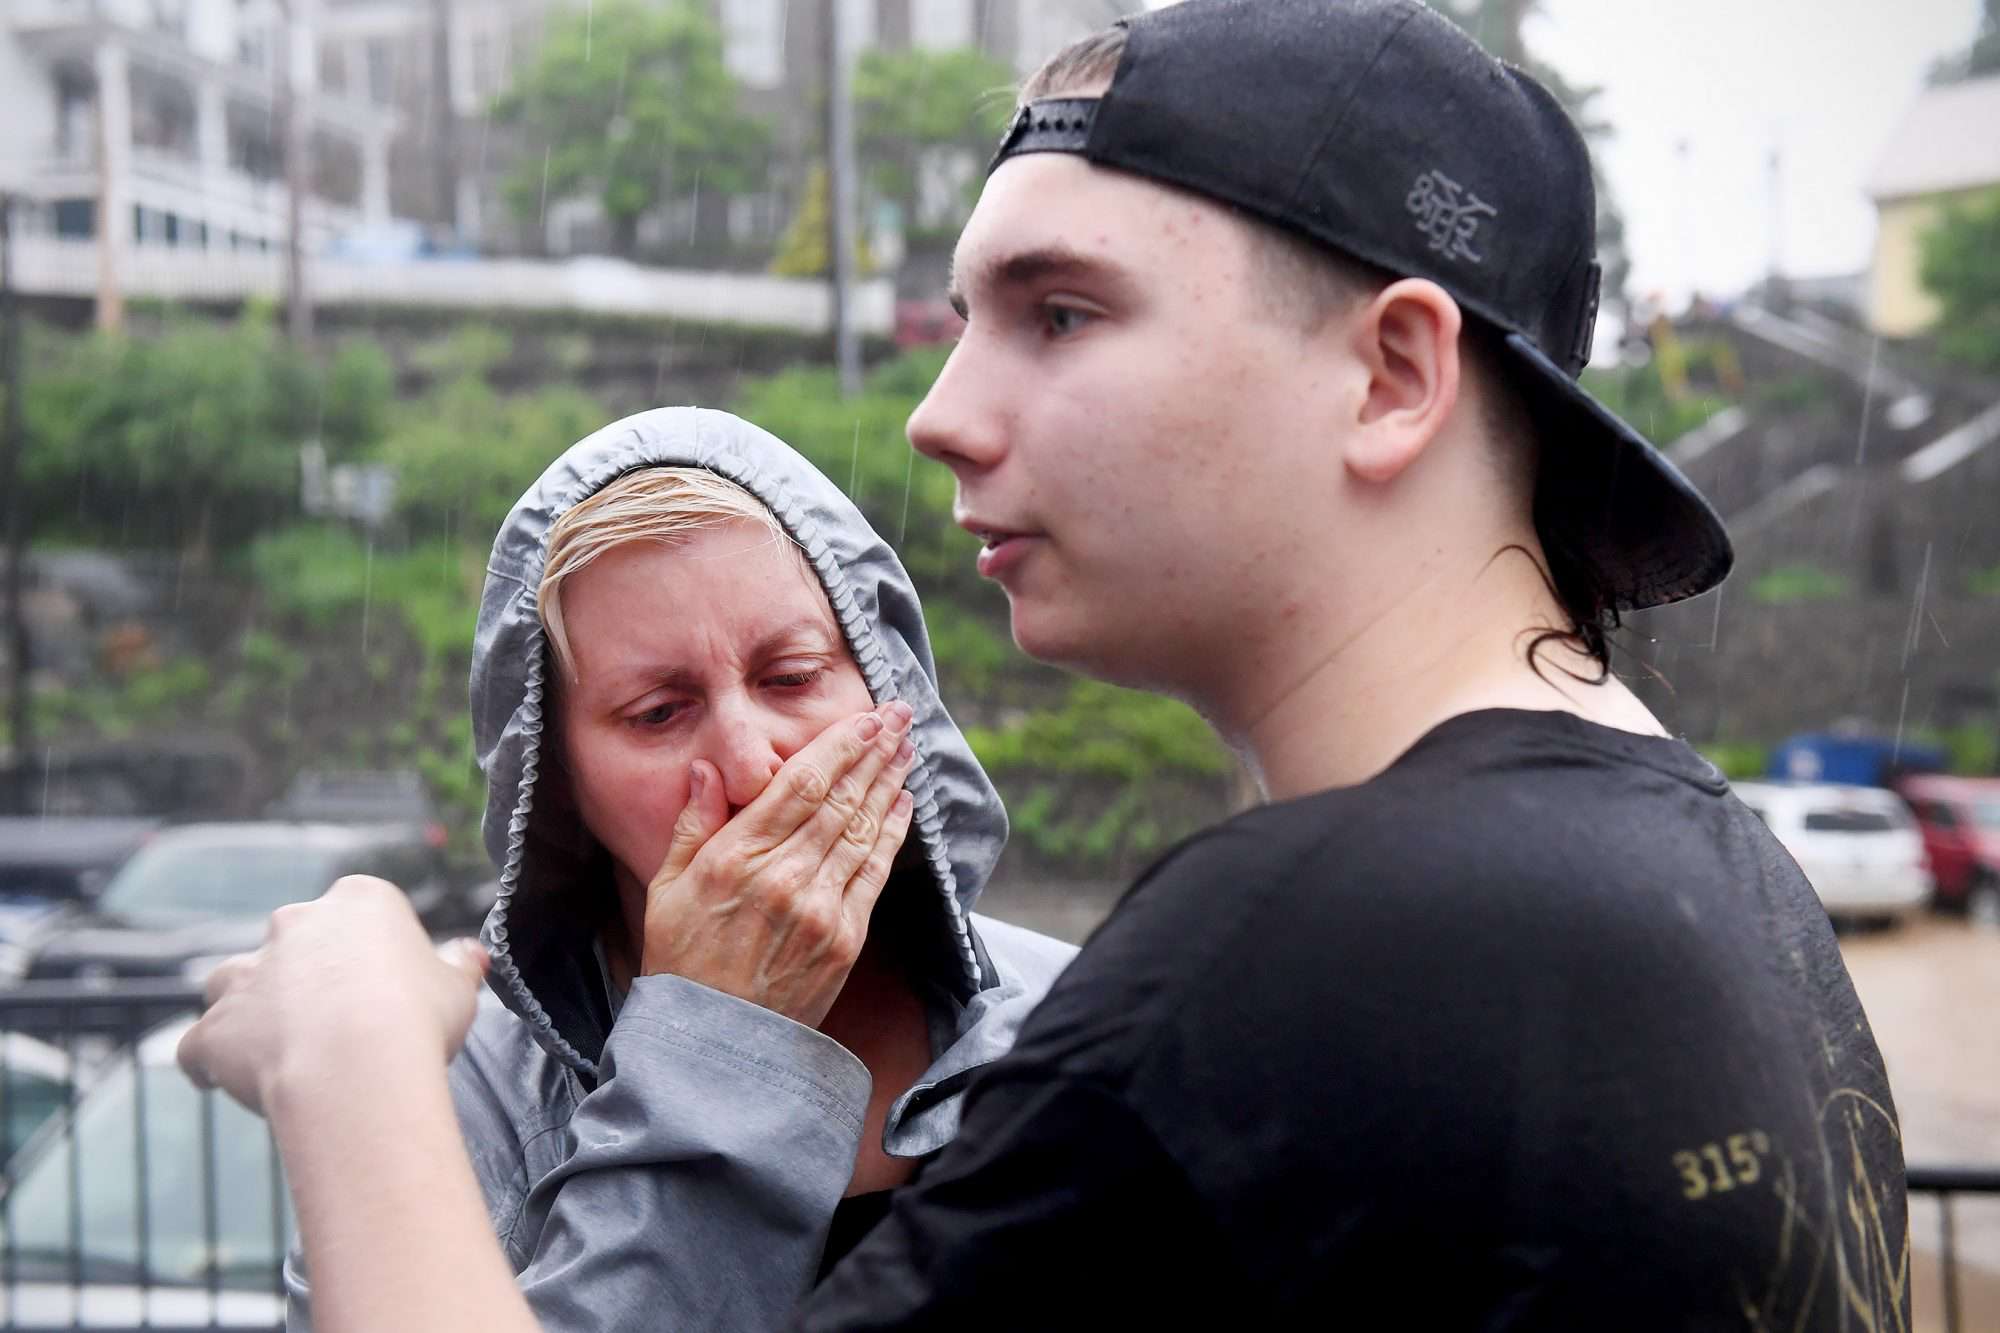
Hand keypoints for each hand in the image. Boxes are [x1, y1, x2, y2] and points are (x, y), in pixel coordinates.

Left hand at [177, 876, 488, 1115]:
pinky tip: (220, 1080)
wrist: (356, 1067)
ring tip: (273, 1046)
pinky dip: (207, 1060)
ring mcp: (246, 974)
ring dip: (247, 1006)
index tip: (388, 988)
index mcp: (360, 901)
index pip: (360, 912)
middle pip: (292, 941)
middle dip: (306, 974)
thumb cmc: (417, 1019)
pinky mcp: (213, 1028)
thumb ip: (458, 966)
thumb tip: (472, 955)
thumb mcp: (458, 988)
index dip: (373, 951)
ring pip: (232, 981)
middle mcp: (294, 924)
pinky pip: (198, 1045)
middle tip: (338, 1023)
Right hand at [640, 701, 918, 1028]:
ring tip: (907, 749)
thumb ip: (693, 824)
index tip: (866, 718)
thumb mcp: (666, 888)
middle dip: (876, 751)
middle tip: (901, 714)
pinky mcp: (844, 938)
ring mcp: (819, 908)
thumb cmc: (682, 961)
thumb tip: (709, 769)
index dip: (840, 745)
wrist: (715, 1042)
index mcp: (736, 857)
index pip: (801, 784)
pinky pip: (874, 872)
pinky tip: (903, 804)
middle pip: (841, 797)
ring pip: (863, 828)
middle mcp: (783, 876)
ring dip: (890, 782)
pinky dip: (892, 832)